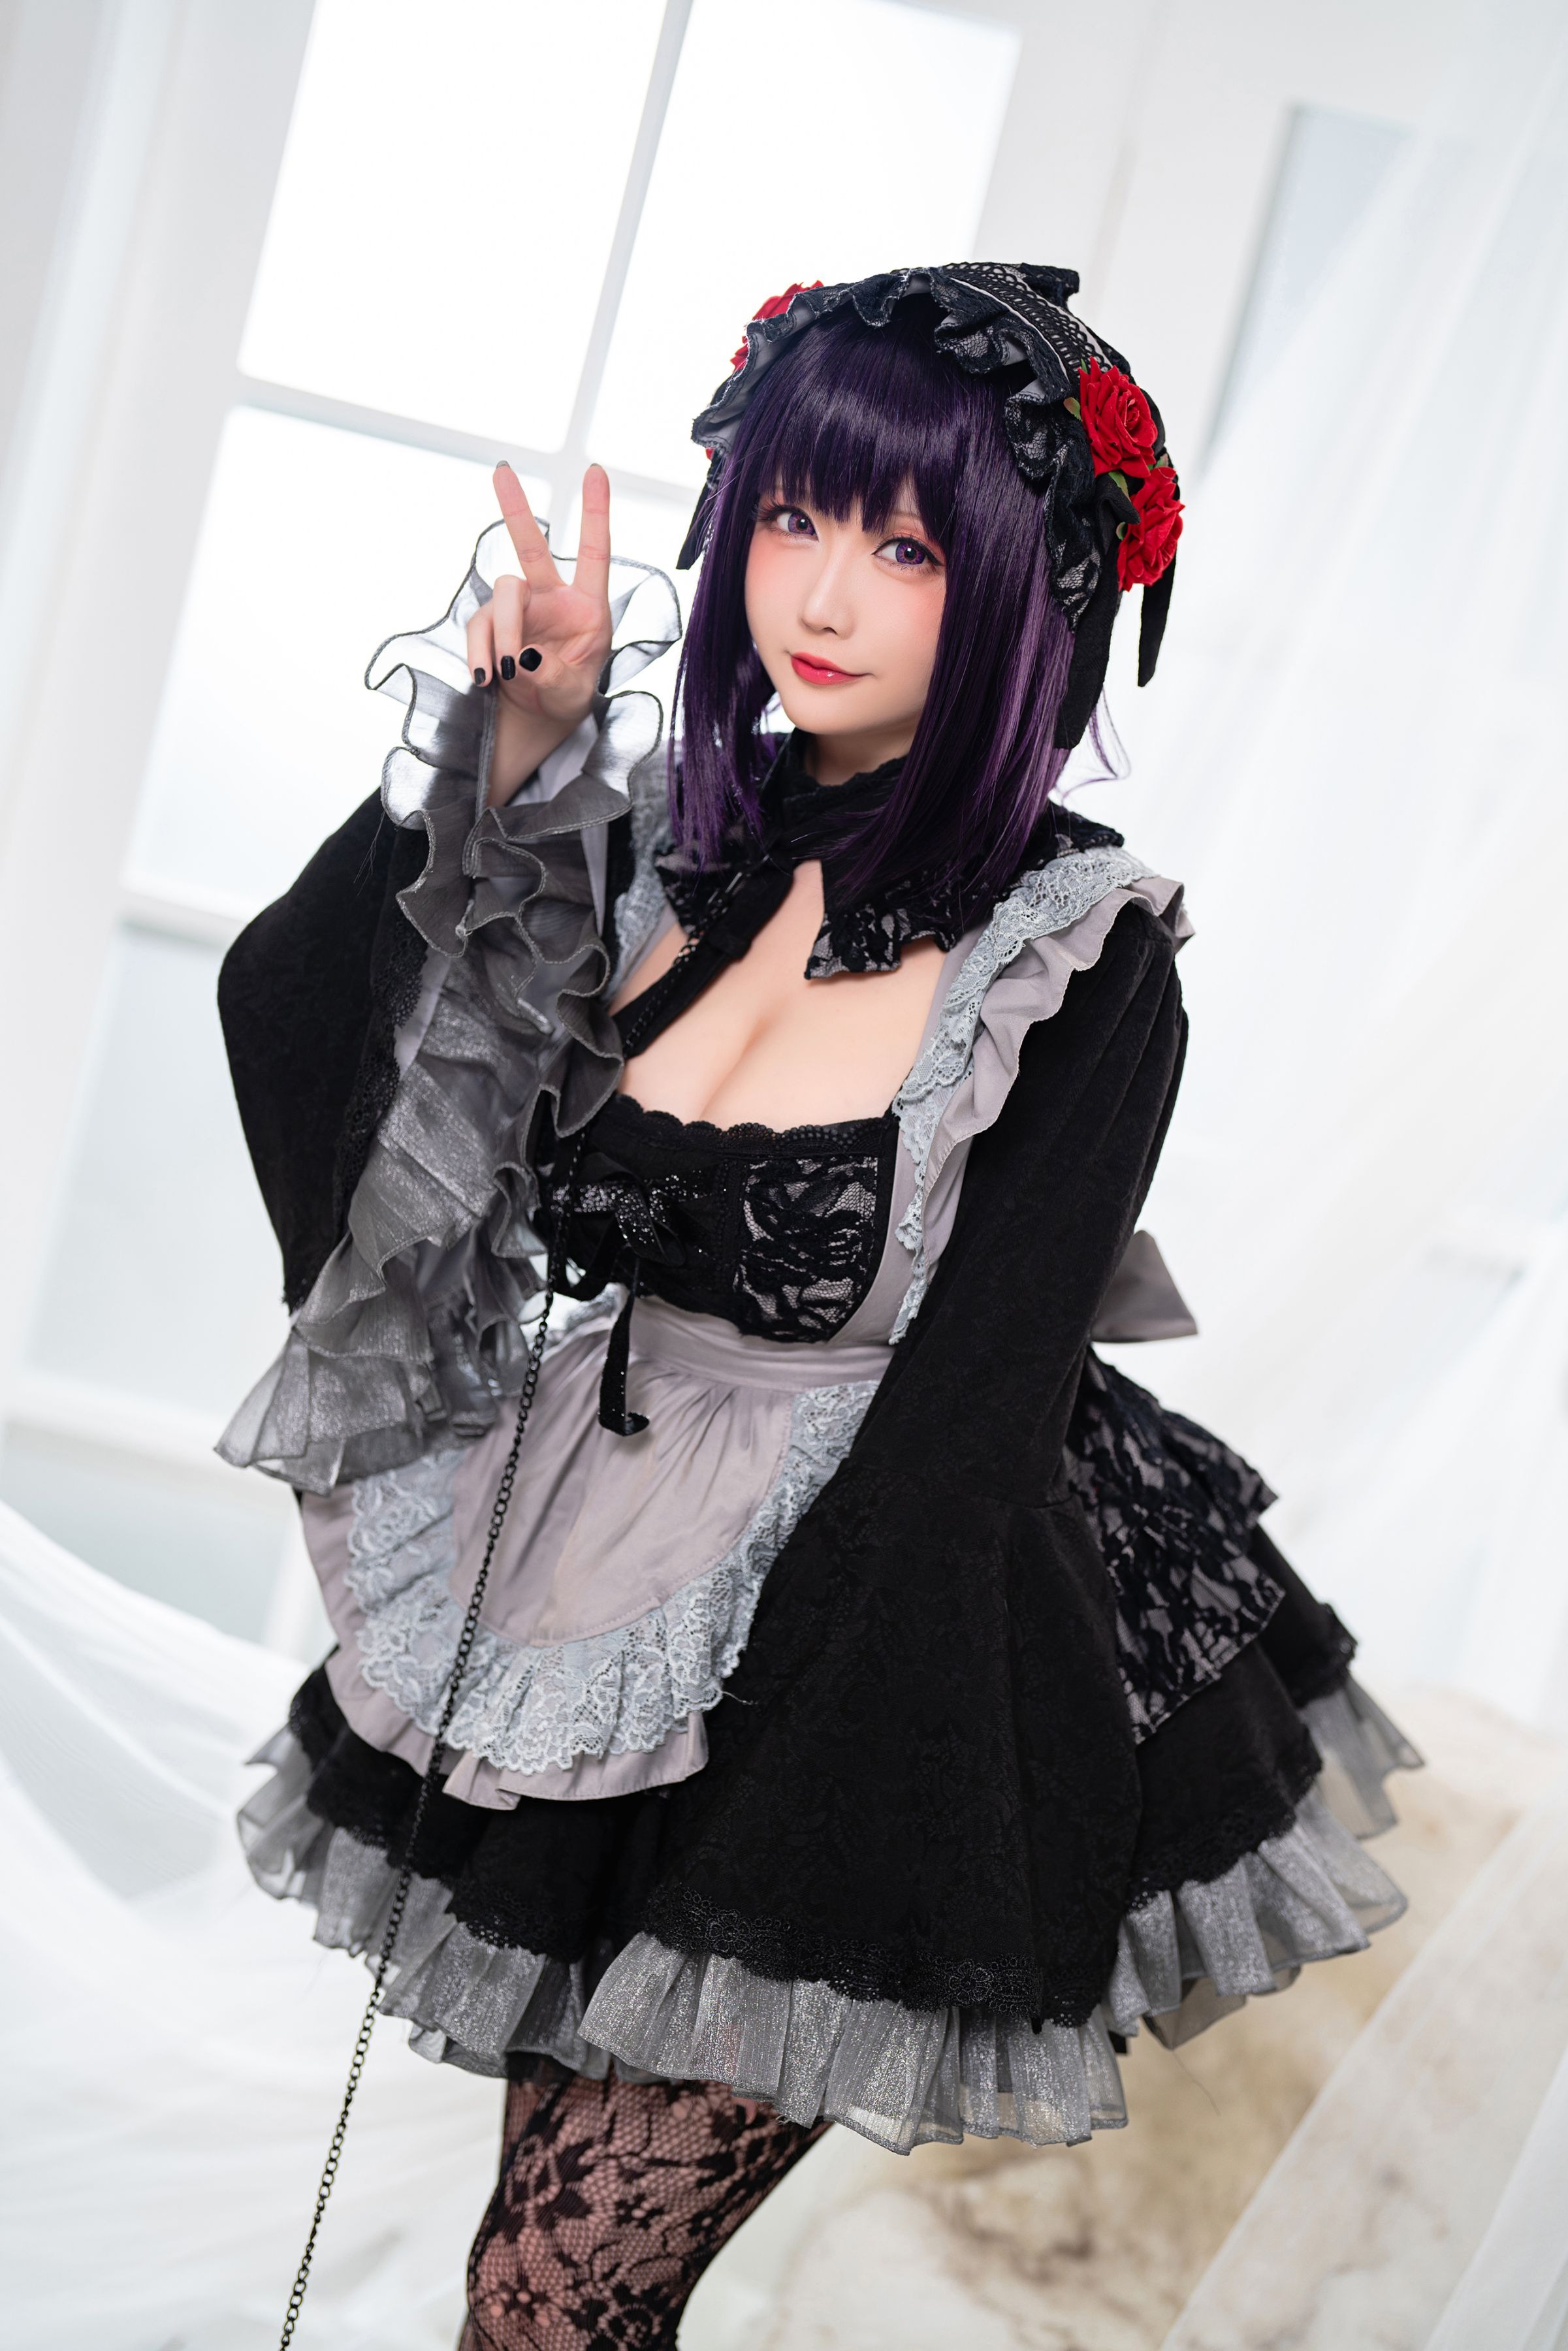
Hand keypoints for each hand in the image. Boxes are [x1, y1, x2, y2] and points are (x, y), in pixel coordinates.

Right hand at [469, 462, 612, 804]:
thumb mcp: (573, 693)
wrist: (540, 713)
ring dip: (499, 633)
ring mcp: (518, 607)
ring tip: (502, 673)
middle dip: (516, 507)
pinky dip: (478, 654)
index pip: (595, 553)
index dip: (595, 512)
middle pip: (530, 547)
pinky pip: (478, 629)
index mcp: (587, 606)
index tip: (595, 470)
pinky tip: (484, 678)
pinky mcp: (490, 623)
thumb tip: (520, 658)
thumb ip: (552, 675)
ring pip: (502, 597)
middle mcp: (551, 596)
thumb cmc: (568, 695)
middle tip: (501, 469)